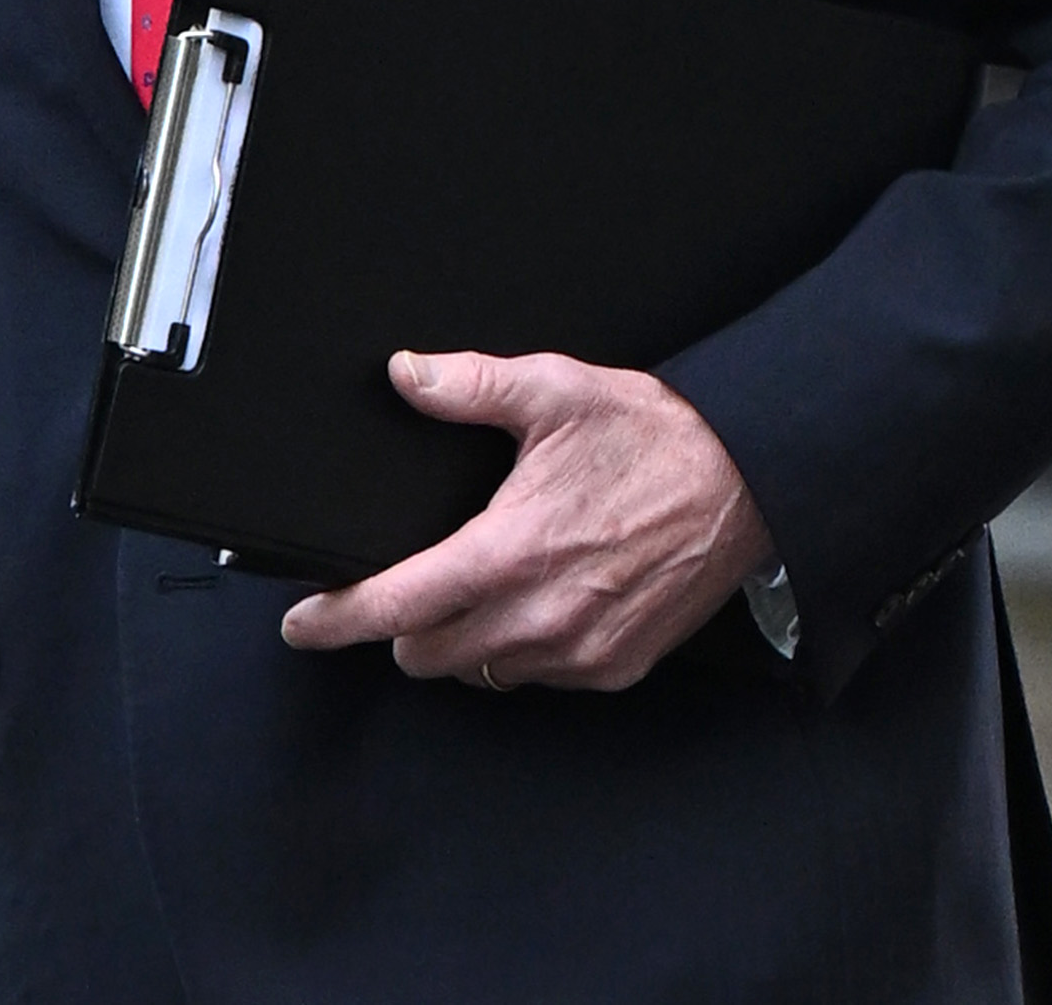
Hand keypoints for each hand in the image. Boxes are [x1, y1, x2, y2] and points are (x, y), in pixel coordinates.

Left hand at [278, 350, 773, 691]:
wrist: (750, 481)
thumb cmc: (656, 436)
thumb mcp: (556, 392)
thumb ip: (470, 385)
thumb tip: (405, 374)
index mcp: (509, 551)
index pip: (397, 606)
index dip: (337, 619)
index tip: (301, 622)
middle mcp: (539, 616)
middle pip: (426, 654)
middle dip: (406, 623)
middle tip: (420, 578)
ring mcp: (579, 651)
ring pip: (481, 670)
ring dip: (466, 639)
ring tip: (489, 583)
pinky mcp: (615, 668)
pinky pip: (539, 676)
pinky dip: (524, 648)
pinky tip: (545, 599)